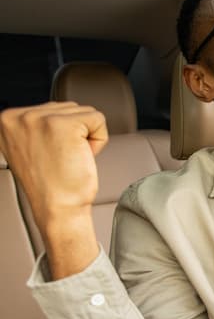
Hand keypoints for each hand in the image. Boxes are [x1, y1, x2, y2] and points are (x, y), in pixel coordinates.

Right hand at [0, 101, 107, 276]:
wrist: (57, 210)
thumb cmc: (50, 184)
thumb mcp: (31, 146)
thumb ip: (37, 126)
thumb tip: (55, 111)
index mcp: (7, 120)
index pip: (53, 109)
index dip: (62, 136)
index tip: (49, 157)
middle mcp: (17, 116)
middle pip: (69, 108)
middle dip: (75, 134)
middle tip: (62, 160)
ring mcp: (38, 118)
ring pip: (85, 112)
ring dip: (86, 137)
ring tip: (69, 159)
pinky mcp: (62, 125)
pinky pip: (98, 119)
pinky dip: (99, 140)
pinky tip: (81, 158)